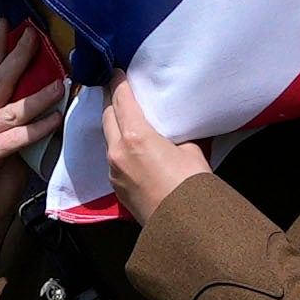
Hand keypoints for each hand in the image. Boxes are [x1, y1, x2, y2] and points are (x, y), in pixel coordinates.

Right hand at [0, 26, 71, 269]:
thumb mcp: (5, 156)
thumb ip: (21, 136)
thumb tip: (48, 121)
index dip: (1, 50)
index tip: (13, 26)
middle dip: (16, 54)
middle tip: (33, 32)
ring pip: (10, 107)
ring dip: (38, 93)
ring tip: (62, 79)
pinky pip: (14, 139)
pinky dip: (36, 129)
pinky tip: (53, 120)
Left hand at [100, 88, 211, 217]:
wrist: (185, 227)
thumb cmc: (192, 187)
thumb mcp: (191, 152)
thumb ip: (174, 137)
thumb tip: (170, 136)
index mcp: (136, 136)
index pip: (121, 100)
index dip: (118, 83)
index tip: (117, 72)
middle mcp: (118, 151)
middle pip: (107, 116)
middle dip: (112, 102)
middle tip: (119, 91)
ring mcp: (114, 171)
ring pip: (108, 139)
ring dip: (115, 126)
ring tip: (127, 120)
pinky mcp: (116, 188)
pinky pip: (113, 159)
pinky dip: (119, 148)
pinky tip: (132, 149)